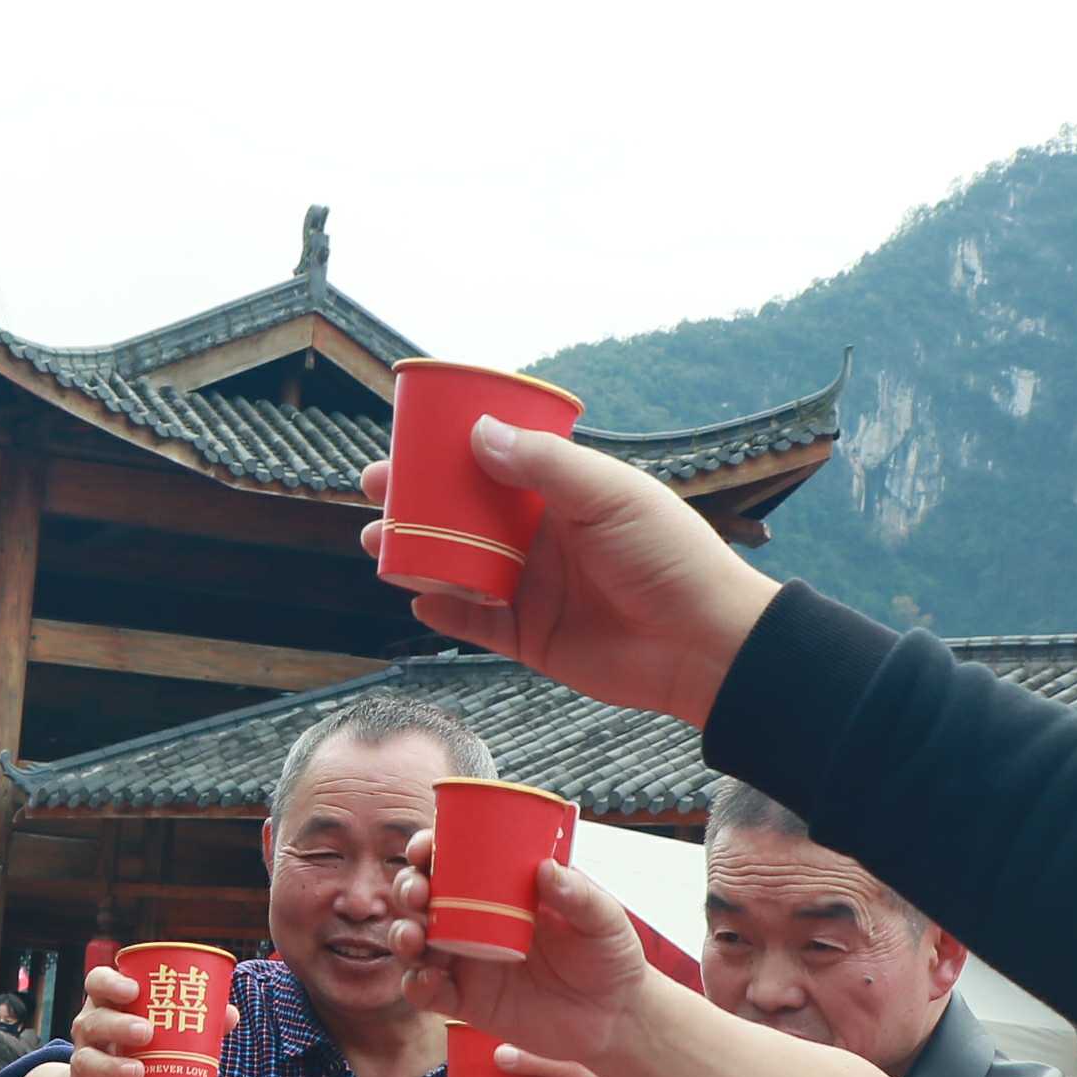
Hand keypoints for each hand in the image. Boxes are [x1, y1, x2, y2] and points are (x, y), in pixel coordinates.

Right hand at [61, 965, 236, 1076]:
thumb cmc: (142, 1048)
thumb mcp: (161, 1030)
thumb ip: (195, 1018)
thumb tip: (229, 1014)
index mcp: (107, 1004)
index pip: (97, 982)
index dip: (110, 983)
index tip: (133, 989)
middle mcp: (89, 1030)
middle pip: (92, 1021)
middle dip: (118, 1025)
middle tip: (146, 1032)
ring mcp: (84, 1062)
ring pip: (88, 1061)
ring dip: (113, 1066)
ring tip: (139, 1072)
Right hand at [356, 422, 779, 725]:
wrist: (704, 643)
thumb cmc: (670, 556)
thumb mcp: (608, 494)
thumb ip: (542, 466)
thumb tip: (477, 434)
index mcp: (563, 494)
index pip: (493, 465)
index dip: (446, 455)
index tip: (402, 446)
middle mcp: (542, 538)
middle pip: (463, 516)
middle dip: (414, 506)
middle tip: (373, 497)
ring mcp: (534, 588)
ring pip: (459, 568)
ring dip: (415, 557)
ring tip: (377, 547)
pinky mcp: (531, 638)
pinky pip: (476, 624)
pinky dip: (444, 612)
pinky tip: (416, 599)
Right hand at [391, 847, 654, 1068]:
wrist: (614, 1018)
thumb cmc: (610, 957)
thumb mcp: (605, 920)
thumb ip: (579, 895)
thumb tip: (545, 868)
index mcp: (501, 889)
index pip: (453, 860)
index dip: (428, 849)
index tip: (423, 848)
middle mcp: (474, 921)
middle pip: (422, 897)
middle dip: (408, 888)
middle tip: (418, 893)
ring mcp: (467, 961)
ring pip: (415, 942)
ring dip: (403, 934)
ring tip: (414, 939)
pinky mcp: (466, 1001)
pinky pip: (427, 992)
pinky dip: (416, 984)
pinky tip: (428, 979)